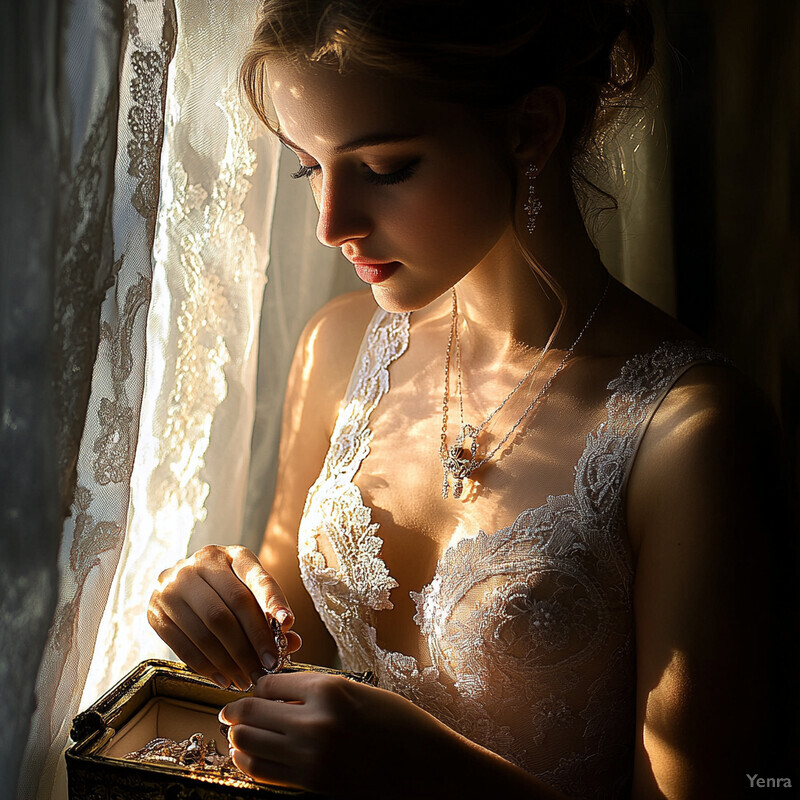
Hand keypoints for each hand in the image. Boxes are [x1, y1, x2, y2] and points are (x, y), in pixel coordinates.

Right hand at [147, 545, 301, 689]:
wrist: (180, 583)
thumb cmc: (226, 589)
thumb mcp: (250, 590)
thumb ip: (270, 614)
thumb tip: (291, 642)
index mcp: (232, 554)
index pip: (256, 577)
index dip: (273, 601)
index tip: (288, 624)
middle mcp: (200, 563)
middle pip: (232, 606)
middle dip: (253, 641)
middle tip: (268, 665)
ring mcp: (173, 586)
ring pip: (208, 628)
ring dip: (231, 660)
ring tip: (247, 678)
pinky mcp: (155, 611)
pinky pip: (184, 645)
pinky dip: (207, 667)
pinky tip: (224, 679)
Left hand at [219, 671, 473, 798]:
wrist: (429, 768)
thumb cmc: (400, 725)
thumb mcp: (359, 692)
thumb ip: (318, 692)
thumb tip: (278, 695)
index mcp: (329, 689)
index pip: (271, 683)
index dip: (261, 685)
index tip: (258, 689)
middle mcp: (314, 721)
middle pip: (252, 712)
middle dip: (238, 710)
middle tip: (232, 710)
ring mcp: (311, 757)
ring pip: (248, 744)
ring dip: (239, 736)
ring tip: (239, 732)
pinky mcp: (312, 785)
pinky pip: (263, 773)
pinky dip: (248, 762)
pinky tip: (248, 756)